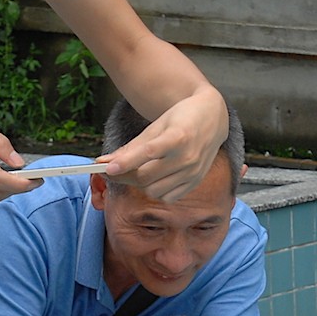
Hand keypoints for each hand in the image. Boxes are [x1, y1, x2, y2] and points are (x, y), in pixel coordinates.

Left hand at [103, 89, 225, 200]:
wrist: (213, 118)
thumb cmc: (180, 119)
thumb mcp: (155, 127)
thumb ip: (130, 147)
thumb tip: (103, 162)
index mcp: (178, 136)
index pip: (148, 153)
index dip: (125, 163)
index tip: (106, 168)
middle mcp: (188, 157)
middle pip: (146, 176)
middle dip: (124, 176)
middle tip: (112, 171)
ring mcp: (193, 172)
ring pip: (154, 190)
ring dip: (139, 184)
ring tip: (135, 172)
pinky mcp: (195, 182)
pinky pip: (167, 197)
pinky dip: (156, 191)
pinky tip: (154, 178)